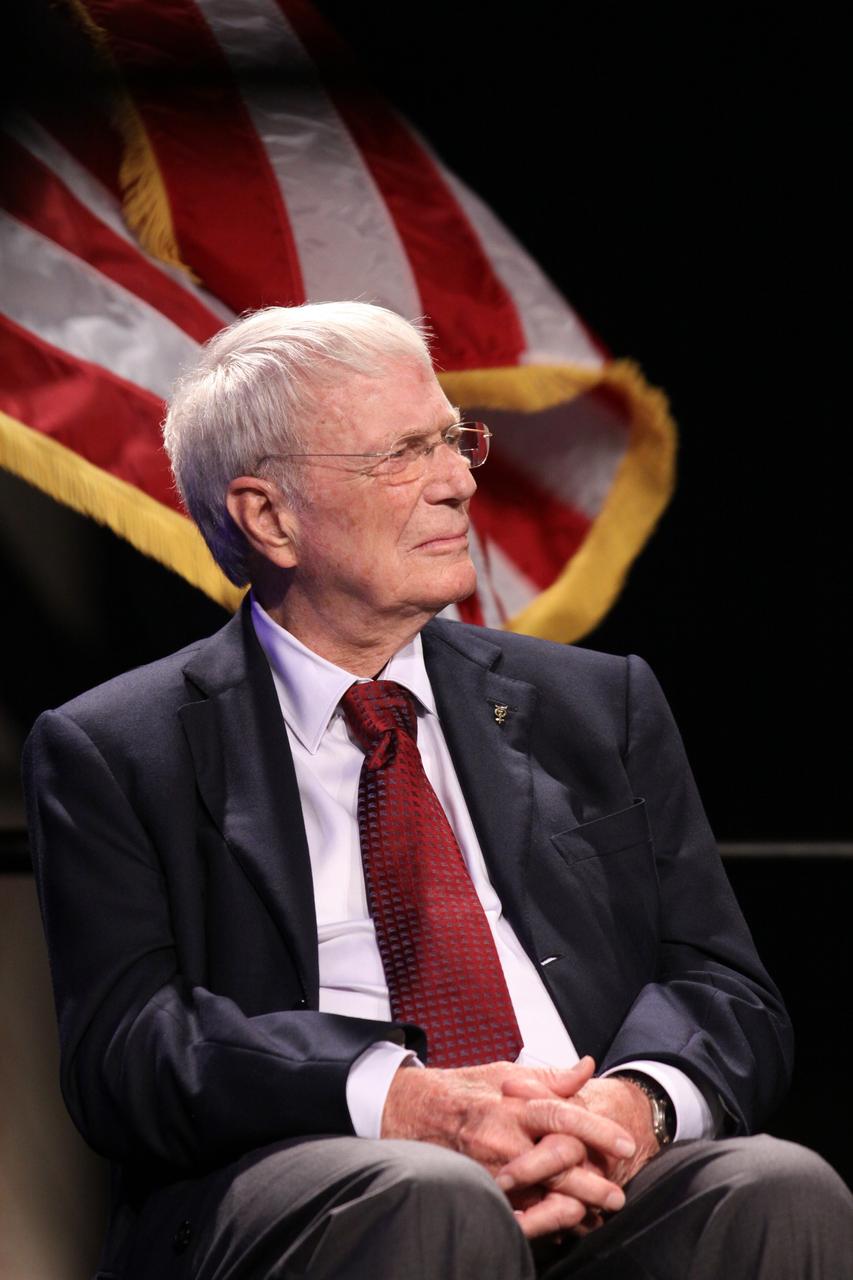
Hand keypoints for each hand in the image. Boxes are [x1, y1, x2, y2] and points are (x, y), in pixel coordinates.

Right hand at [381, 1056, 635, 1237]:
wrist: (415, 1111)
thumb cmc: (465, 1089)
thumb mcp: (506, 1074)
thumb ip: (550, 1077)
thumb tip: (587, 1066)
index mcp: (513, 1105)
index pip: (562, 1115)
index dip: (596, 1130)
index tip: (626, 1144)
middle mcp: (503, 1138)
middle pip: (557, 1163)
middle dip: (592, 1181)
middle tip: (617, 1194)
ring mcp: (491, 1169)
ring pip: (539, 1193)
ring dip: (571, 1206)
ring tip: (595, 1214)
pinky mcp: (480, 1189)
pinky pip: (515, 1213)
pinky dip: (540, 1221)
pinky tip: (558, 1225)